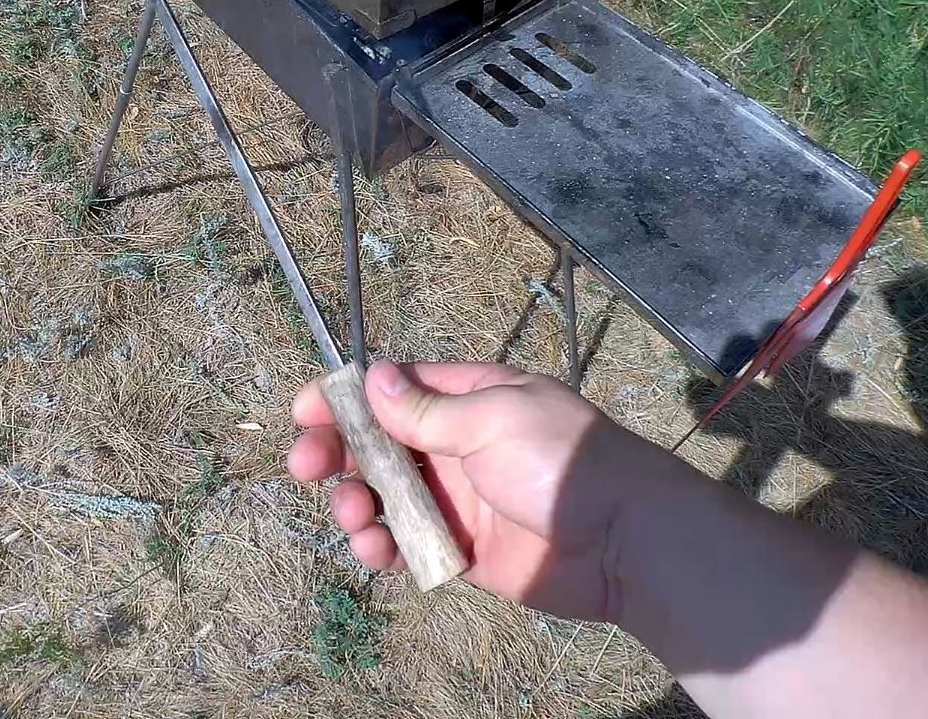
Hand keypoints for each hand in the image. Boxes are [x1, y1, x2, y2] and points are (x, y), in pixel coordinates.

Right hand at [289, 361, 682, 620]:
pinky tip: (376, 549)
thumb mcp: (492, 419)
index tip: (304, 411)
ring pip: (382, 497)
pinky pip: (405, 544)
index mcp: (468, 399)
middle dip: (336, 453)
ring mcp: (456, 500)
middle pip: (376, 444)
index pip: (394, 389)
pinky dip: (381, 547)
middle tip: (305, 465)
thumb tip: (372, 377)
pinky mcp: (460, 550)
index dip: (344, 398)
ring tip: (354, 515)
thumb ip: (426, 411)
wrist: (622, 540)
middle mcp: (455, 446)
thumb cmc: (561, 462)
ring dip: (354, 503)